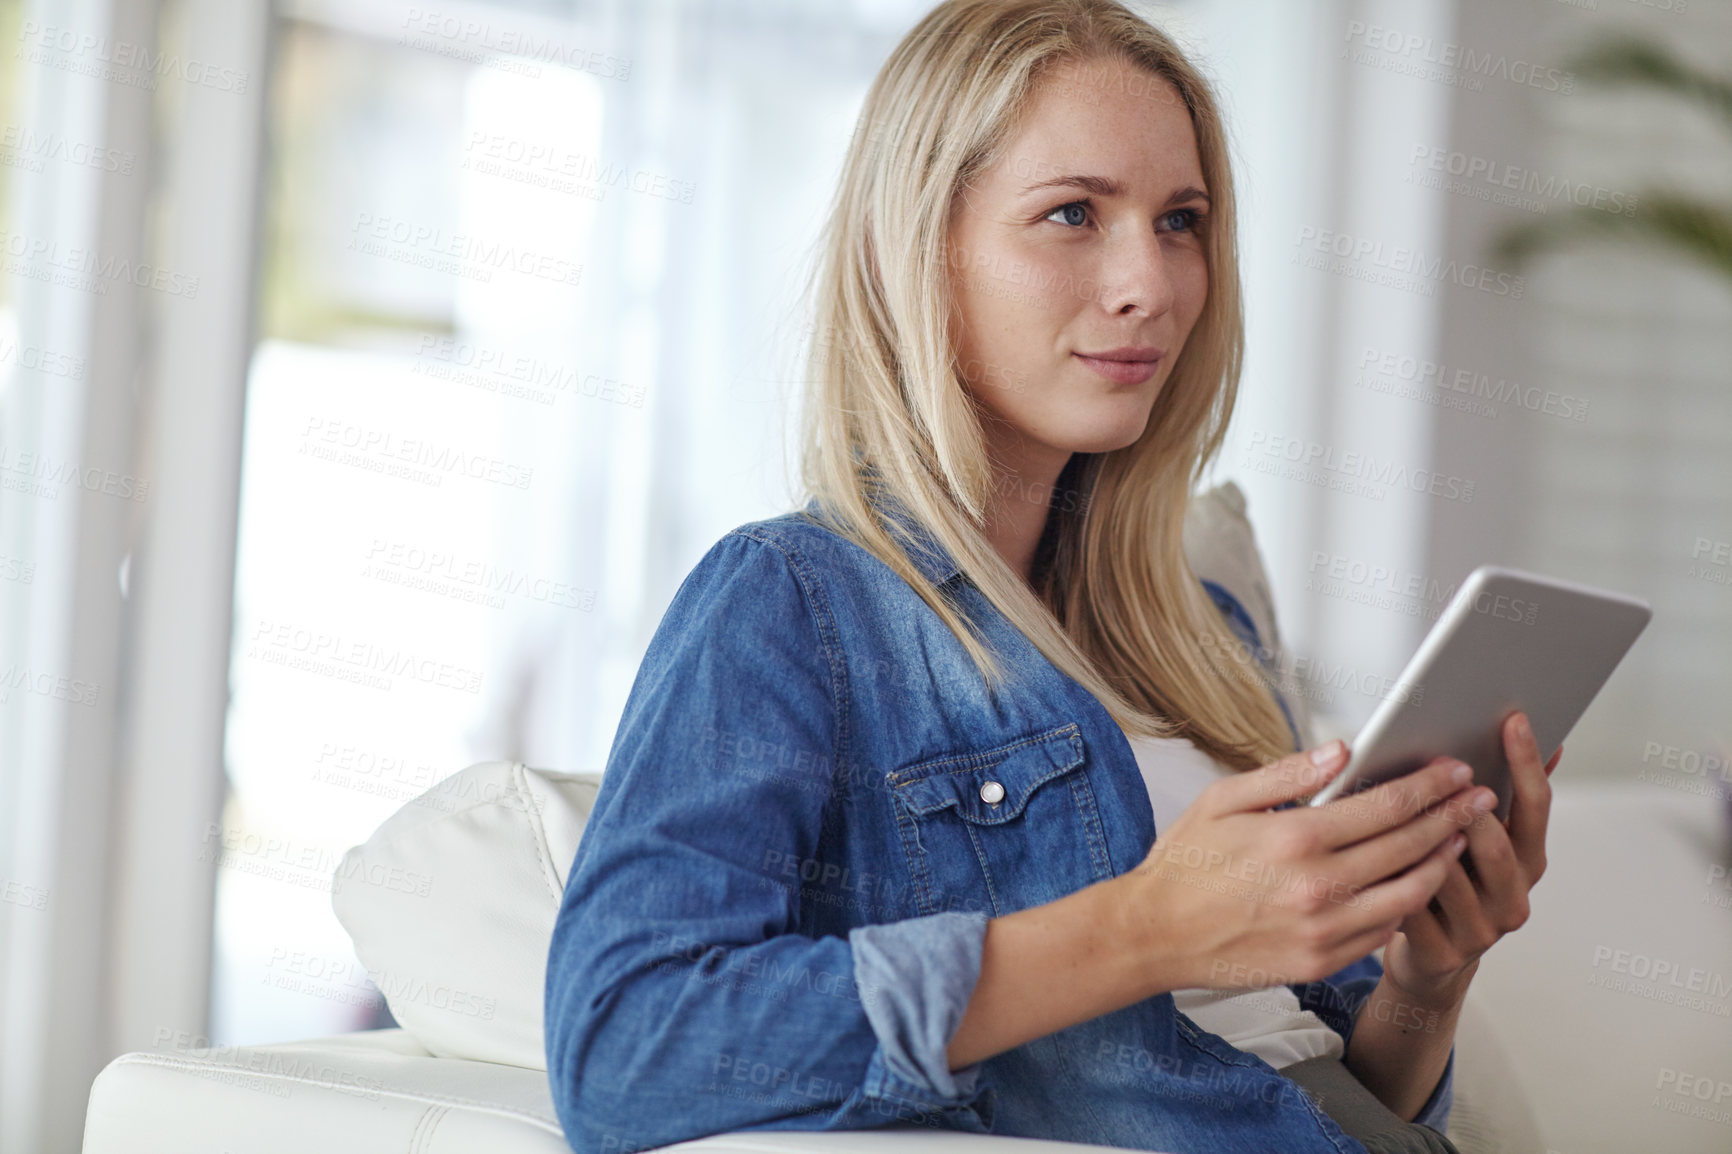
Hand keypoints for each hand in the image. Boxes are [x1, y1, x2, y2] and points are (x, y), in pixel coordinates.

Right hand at [1122, 740, 1481, 990]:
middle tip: (1480, 798)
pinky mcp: (1320, 961)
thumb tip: (1341, 751)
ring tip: (1459, 839)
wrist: (1154, 934)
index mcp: (1295, 838)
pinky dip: (1406, 905)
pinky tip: (1415, 884)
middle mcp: (1317, 886)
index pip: (1385, 805)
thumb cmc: (1184, 863)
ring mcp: (1323, 930)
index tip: (1455, 771)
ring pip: (1407, 894)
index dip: (1429, 786)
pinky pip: (1382, 931)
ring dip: (1441, 863)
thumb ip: (1288, 775)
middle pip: (1408, 846)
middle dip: (1452, 817)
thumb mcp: (1223, 800)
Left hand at [1380, 711, 1561, 1007]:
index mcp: (1527, 861)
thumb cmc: (1449, 886)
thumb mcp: (1477, 844)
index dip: (1525, 762)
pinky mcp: (1442, 954)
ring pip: (1448, 873)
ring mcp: (1481, 931)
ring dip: (1422, 838)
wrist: (1431, 962)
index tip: (1514, 719)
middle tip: (1444, 766)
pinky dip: (1388, 876)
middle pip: (1496, 843)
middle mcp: (1513, 897)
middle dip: (1467, 804)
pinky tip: (1362, 852)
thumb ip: (1489, 796)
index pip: (1535, 806)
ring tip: (1394, 801)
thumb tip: (1515, 728)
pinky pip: (1411, 906)